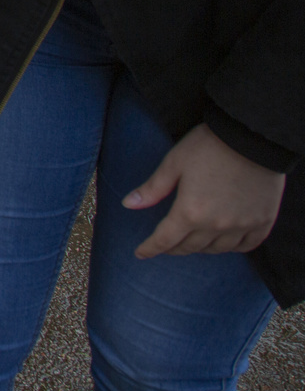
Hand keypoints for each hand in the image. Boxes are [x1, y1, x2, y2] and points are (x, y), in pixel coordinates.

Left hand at [124, 123, 285, 257]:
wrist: (253, 137)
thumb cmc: (209, 146)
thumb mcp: (174, 163)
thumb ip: (152, 188)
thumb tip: (128, 204)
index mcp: (190, 212)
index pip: (164, 240)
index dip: (150, 248)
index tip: (141, 253)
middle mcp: (216, 225)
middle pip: (189, 247)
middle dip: (173, 248)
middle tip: (165, 244)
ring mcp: (242, 226)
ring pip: (216, 249)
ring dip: (201, 247)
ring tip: (192, 240)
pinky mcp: (262, 222)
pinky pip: (246, 245)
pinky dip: (232, 247)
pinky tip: (224, 241)